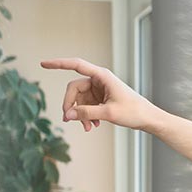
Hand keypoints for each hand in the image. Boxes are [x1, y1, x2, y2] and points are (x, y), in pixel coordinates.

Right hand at [39, 56, 159, 132]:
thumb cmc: (133, 112)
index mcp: (101, 75)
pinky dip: (87, 115)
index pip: (76, 65)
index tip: (43, 64)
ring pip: (80, 100)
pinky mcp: (102, 98)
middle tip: (68, 120)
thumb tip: (67, 115)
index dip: (58, 64)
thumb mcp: (108, 113)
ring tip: (88, 128)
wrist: (148, 119)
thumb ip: (86, 113)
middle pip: (74, 89)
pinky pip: (87, 105)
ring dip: (81, 114)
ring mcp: (100, 89)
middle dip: (71, 105)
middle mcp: (99, 80)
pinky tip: (92, 126)